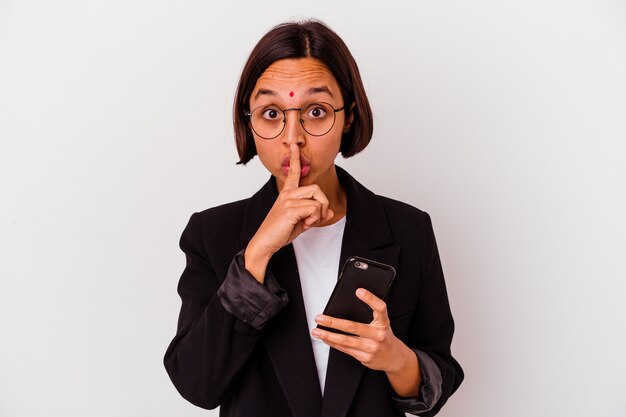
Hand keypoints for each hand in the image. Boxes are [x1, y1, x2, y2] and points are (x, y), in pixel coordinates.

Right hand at [245, 144, 333, 281]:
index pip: (293, 172)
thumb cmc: (280, 232)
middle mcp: (287, 194)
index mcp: (287, 193)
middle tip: (315, 218)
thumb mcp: (301, 222)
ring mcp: (288, 200)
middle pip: (317, 189)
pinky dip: (314, 219)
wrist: (265, 243)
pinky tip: (304, 224)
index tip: (294, 146)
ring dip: (318, 214)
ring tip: (307, 222)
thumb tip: (330, 212)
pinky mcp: (290, 209)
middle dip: (323, 205)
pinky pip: (314, 209)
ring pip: (317, 200)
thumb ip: (315, 214)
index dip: (295, 158)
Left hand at [312, 288, 421, 396]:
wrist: (394, 357)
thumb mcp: (381, 322)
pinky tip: (326, 338)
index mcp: (383, 322)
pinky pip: (345, 349)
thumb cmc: (383, 336)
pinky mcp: (364, 357)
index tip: (358, 291)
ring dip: (328, 335)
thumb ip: (369, 314)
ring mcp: (371, 347)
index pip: (379, 308)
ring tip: (317, 330)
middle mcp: (378, 335)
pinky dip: (333, 343)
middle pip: (353, 326)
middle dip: (333, 322)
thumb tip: (345, 306)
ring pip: (345, 340)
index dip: (370, 298)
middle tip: (320, 318)